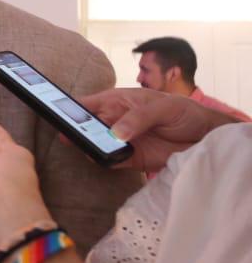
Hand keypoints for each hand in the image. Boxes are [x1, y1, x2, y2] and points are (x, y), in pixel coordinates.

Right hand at [79, 87, 235, 172]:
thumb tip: (116, 133)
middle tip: (68, 135)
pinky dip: (104, 161)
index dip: (68, 108)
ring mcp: (120, 141)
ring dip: (88, 147)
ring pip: (94, 144)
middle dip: (75, 130)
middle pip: (86, 126)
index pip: (86, 103)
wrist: (206, 138)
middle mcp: (114, 120)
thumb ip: (139, 117)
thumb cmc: (184, 112)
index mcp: (117, 101)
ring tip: (84, 147)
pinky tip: (101, 159)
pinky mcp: (130, 159)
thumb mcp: (164, 107)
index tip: (56, 114)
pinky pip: (110, 161)